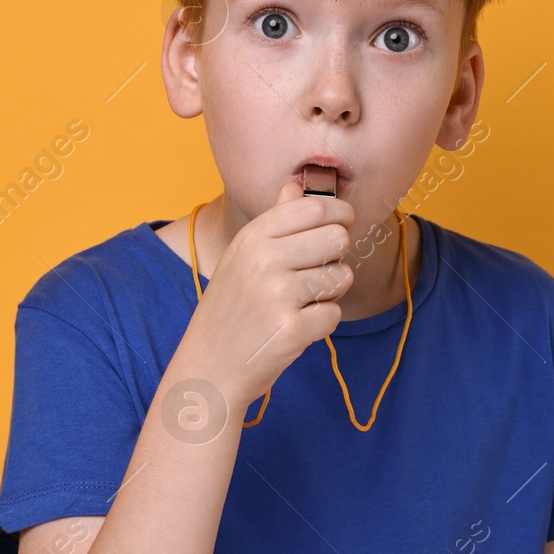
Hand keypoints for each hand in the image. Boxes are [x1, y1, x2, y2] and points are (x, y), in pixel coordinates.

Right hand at [184, 180, 354, 405]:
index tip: (345, 221)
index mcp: (252, 238)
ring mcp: (277, 295)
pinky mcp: (292, 329)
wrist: (208, 368)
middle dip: (338, 255)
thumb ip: (274, 220)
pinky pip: (334, 314)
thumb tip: (296, 185)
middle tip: (319, 271)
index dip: (340, 212)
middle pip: (336, 238)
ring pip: (341, 277)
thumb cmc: (230, 310)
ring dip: (331, 292)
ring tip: (302, 303)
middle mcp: (264, 261)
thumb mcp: (241, 258)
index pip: (313, 208)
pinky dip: (322, 322)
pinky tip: (297, 327)